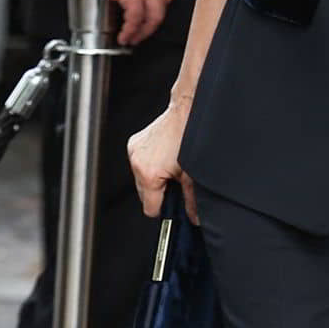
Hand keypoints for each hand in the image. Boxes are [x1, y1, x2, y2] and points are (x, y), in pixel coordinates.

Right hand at [90, 0, 172, 46]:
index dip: (158, 9)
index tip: (150, 17)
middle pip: (161, 8)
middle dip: (152, 25)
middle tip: (142, 33)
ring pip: (153, 16)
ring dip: (143, 31)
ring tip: (133, 38)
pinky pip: (135, 19)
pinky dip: (130, 30)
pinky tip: (125, 36)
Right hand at [128, 100, 196, 222]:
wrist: (187, 110)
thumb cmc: (190, 138)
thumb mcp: (194, 175)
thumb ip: (192, 201)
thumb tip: (193, 217)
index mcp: (149, 174)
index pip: (149, 208)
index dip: (164, 209)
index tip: (173, 205)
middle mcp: (137, 162)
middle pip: (144, 194)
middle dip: (159, 192)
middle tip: (176, 182)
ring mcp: (134, 151)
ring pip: (141, 179)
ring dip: (155, 178)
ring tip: (171, 167)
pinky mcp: (135, 142)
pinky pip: (140, 163)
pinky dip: (151, 164)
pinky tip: (165, 157)